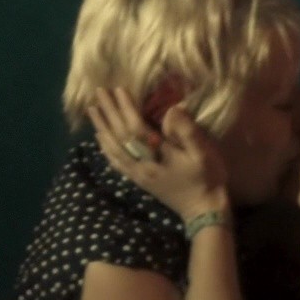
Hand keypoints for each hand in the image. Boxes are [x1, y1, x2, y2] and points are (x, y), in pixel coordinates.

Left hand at [88, 87, 228, 220]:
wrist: (203, 211)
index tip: (118, 89)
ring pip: (113, 148)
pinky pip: (116, 163)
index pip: (135, 128)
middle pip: (120, 136)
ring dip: (102, 128)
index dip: (126, 108)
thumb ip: (187, 132)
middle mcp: (141, 165)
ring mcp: (138, 174)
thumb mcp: (203, 154)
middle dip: (109, 113)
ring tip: (93, 110)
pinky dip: (106, 149)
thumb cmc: (206, 179)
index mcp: (156, 156)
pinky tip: (100, 139)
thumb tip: (172, 110)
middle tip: (98, 92)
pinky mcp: (138, 180)